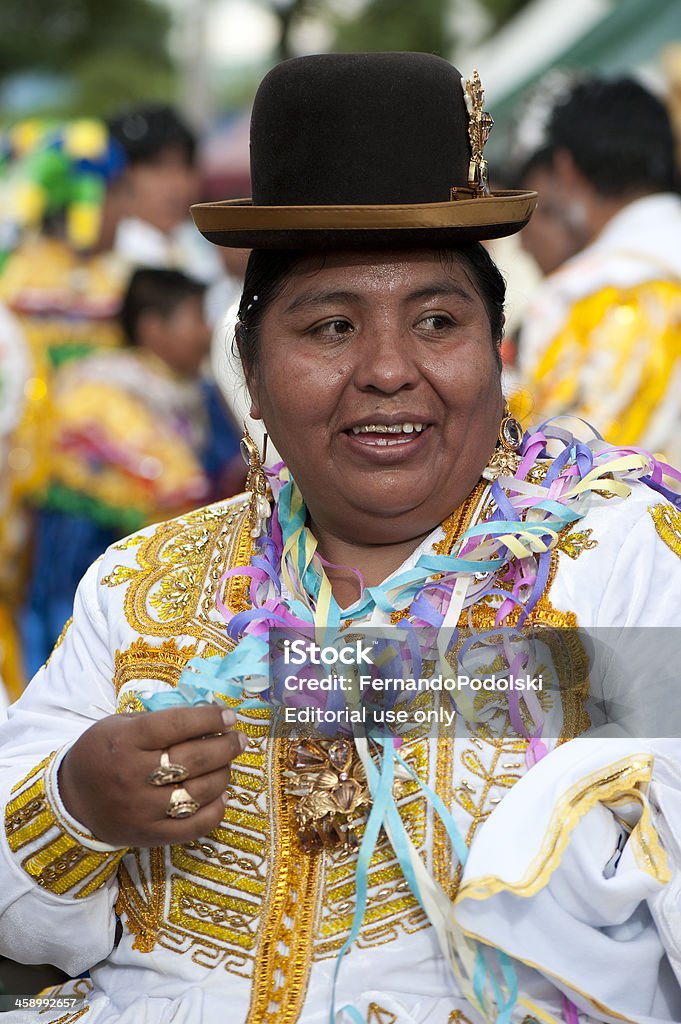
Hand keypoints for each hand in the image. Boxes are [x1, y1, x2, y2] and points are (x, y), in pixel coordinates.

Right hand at [58, 706, 246, 847]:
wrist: (73, 801)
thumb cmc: (103, 753)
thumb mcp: (120, 725)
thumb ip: (159, 720)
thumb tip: (209, 716)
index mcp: (126, 741)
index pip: (177, 725)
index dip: (209, 718)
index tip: (229, 715)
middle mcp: (134, 776)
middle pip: (194, 759)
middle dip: (225, 746)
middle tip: (239, 739)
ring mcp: (142, 810)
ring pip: (199, 792)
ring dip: (223, 774)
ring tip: (228, 763)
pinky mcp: (149, 836)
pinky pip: (194, 826)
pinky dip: (216, 810)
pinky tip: (222, 795)